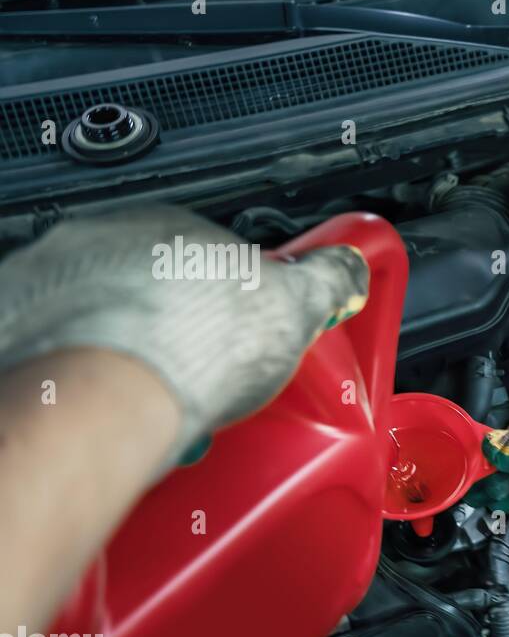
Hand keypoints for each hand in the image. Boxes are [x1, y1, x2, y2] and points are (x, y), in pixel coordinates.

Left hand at [0, 205, 367, 464]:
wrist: (98, 397)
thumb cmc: (187, 349)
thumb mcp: (295, 306)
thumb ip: (327, 279)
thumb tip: (347, 266)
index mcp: (171, 226)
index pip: (211, 254)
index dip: (236, 302)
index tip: (247, 337)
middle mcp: (100, 242)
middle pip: (153, 286)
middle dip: (181, 331)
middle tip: (205, 379)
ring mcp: (49, 284)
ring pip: (102, 318)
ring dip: (130, 355)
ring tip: (158, 404)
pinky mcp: (13, 328)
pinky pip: (57, 351)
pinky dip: (83, 378)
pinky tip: (109, 411)